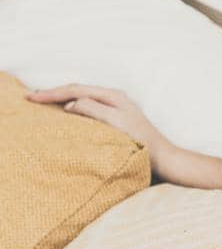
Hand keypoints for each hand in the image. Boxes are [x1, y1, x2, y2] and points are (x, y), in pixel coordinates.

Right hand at [24, 84, 175, 176]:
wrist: (163, 159)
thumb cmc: (142, 143)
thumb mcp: (116, 124)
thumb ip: (93, 111)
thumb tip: (70, 105)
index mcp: (113, 96)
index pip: (76, 90)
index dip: (53, 93)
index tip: (33, 96)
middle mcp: (114, 99)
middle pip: (78, 91)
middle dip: (54, 93)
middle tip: (32, 97)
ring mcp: (115, 109)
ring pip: (82, 99)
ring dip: (62, 99)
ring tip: (44, 102)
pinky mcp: (115, 120)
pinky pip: (88, 109)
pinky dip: (72, 109)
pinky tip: (65, 116)